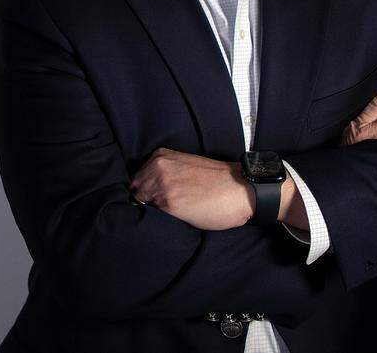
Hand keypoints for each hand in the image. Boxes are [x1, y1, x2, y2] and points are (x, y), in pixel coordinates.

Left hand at [129, 148, 254, 230]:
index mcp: (160, 156)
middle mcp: (157, 167)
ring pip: (140, 204)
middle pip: (135, 192)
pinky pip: (151, 216)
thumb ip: (164, 176)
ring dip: (151, 213)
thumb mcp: (184, 168)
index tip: (155, 203)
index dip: (144, 194)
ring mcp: (160, 184)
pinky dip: (157, 221)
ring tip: (171, 216)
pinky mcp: (168, 202)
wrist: (241, 188)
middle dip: (145, 203)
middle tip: (164, 212)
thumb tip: (147, 195)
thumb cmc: (217, 182)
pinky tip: (173, 220)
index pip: (136, 181)